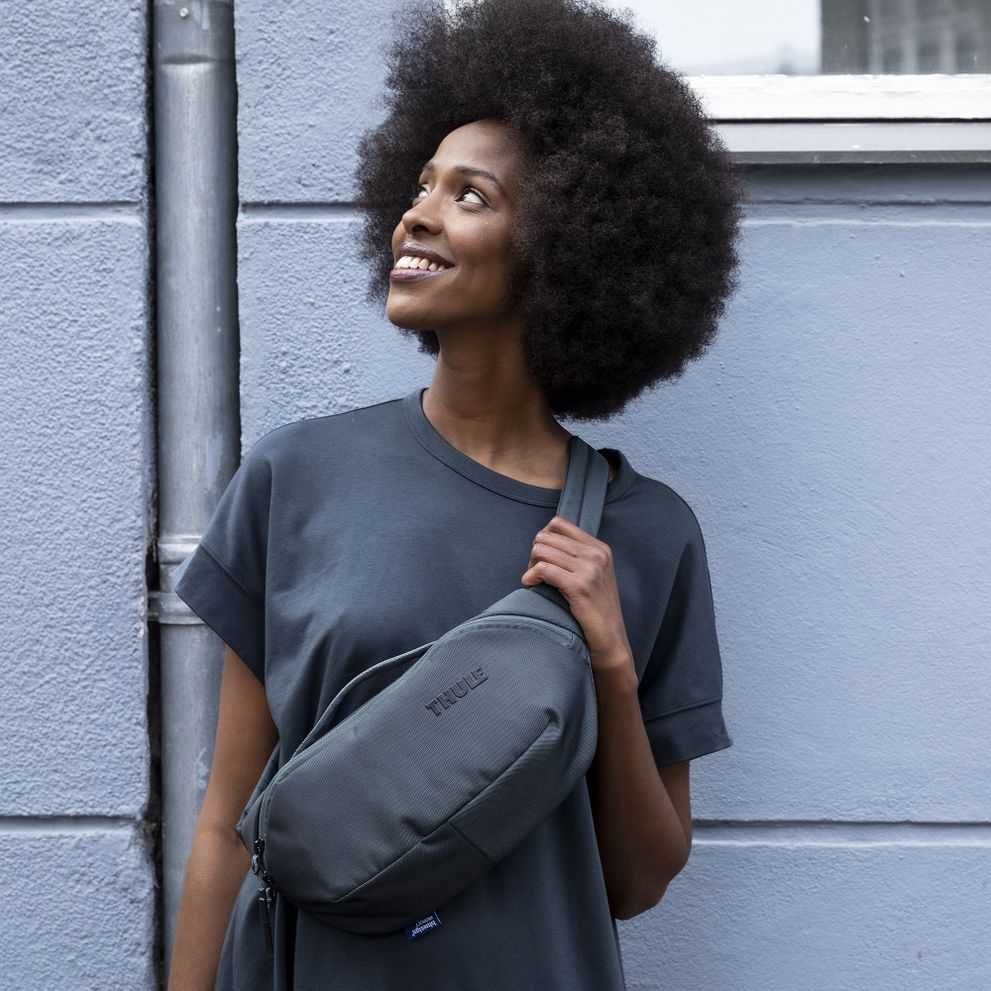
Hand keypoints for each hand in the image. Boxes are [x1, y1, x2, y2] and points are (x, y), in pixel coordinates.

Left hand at [521, 515, 634, 676]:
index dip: (543, 539)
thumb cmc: (595, 611)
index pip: (558, 524)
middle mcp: (596, 555)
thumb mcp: (593, 575)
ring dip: (530, 566)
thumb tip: (543, 540)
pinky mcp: (579, 586)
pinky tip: (530, 585)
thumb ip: (576, 556)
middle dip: (534, 554)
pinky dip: (531, 576)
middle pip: (546, 537)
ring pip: (541, 551)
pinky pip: (543, 569)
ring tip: (534, 581)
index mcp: (600, 548)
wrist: (610, 640)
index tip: (542, 558)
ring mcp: (589, 570)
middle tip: (535, 574)